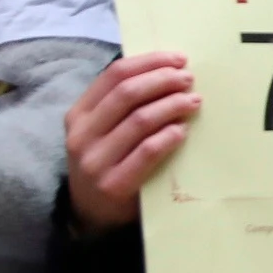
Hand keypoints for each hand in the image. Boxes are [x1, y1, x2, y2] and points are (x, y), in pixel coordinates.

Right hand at [63, 52, 196, 235]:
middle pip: (128, 93)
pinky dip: (169, 136)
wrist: (91, 213)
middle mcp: (82, 135)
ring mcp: (96, 161)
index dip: (149, 62)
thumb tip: (166, 70)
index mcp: (79, 114)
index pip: (114, 75)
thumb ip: (122, 105)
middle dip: (163, 80)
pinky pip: (148, 152)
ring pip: (140, 120)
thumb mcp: (101, 130)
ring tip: (193, 101)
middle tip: (188, 79)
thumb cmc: (106, 161)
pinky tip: (183, 130)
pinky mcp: (114, 185)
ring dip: (172, 105)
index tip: (178, 59)